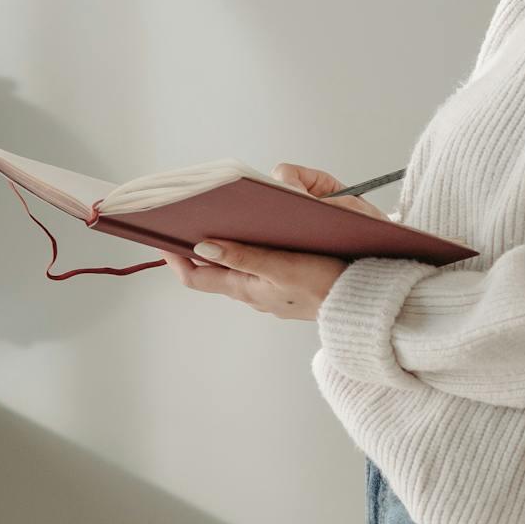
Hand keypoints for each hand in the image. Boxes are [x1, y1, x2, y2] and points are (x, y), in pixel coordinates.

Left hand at [162, 160, 359, 322]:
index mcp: (246, 288)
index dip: (174, 257)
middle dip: (198, 244)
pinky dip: (251, 248)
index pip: (195, 276)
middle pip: (213, 268)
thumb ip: (244, 257)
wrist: (363, 306)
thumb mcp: (282, 269)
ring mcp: (269, 291)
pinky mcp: (287, 285)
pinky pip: (260, 266)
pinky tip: (261, 231)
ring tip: (222, 217)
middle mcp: (253, 292)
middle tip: (189, 217)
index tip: (160, 234)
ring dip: (226, 244)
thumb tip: (203, 246)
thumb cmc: (327, 287)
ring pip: (238, 265)